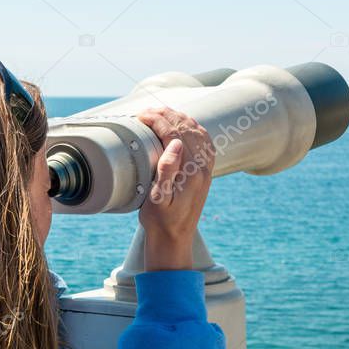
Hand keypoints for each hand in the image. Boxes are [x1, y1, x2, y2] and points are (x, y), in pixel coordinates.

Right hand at [137, 107, 214, 271]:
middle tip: (147, 111)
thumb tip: (177, 144)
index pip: (175, 134)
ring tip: (160, 112)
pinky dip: (192, 128)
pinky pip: (204, 142)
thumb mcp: (157, 199)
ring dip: (179, 118)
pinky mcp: (205, 172)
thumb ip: (167, 170)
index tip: (141, 116)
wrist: (174, 237)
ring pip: (197, 132)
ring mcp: (207, 169)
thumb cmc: (160, 221)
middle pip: (187, 129)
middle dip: (167, 115)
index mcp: (191, 172)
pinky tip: (181, 126)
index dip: (158, 120)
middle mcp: (203, 168)